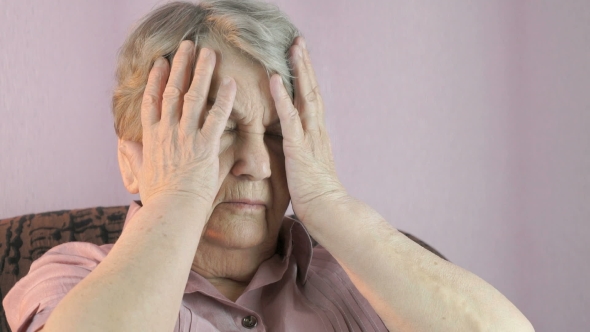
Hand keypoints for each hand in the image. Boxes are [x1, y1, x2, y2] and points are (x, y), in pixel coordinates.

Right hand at [119, 40, 235, 205]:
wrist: (172, 212)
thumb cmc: (159, 198)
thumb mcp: (140, 174)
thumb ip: (134, 156)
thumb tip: (125, 145)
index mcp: (151, 138)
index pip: (152, 100)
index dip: (155, 79)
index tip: (160, 62)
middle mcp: (167, 132)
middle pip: (172, 90)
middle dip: (180, 65)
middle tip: (187, 46)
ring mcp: (185, 137)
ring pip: (193, 96)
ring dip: (201, 72)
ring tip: (208, 53)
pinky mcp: (205, 146)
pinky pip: (217, 117)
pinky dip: (224, 98)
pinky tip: (230, 82)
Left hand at [270, 37, 346, 222]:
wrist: (328, 210)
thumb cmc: (315, 194)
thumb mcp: (307, 166)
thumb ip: (301, 151)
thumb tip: (291, 145)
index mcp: (316, 134)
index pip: (312, 99)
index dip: (306, 77)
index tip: (300, 58)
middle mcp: (317, 130)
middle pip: (312, 90)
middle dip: (305, 64)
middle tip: (298, 41)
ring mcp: (310, 137)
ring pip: (305, 97)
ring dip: (299, 71)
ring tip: (293, 48)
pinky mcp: (300, 148)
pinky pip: (290, 118)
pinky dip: (283, 97)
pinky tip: (276, 79)